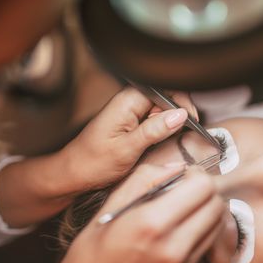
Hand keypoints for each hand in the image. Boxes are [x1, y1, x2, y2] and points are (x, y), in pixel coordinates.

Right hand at [50, 164, 225, 262]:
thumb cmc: (97, 242)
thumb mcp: (114, 201)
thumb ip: (147, 177)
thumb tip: (177, 167)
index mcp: (152, 222)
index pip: (202, 187)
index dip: (196, 174)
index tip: (183, 175)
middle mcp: (173, 245)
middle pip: (216, 203)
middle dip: (205, 189)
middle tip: (186, 187)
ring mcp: (181, 262)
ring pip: (219, 222)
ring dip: (208, 207)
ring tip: (186, 204)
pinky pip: (210, 239)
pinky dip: (204, 225)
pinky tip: (184, 222)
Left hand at [62, 86, 198, 189]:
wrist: (72, 173)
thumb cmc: (92, 162)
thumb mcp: (127, 149)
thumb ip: (155, 130)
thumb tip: (180, 115)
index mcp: (127, 101)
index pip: (165, 88)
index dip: (181, 102)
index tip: (190, 121)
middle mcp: (128, 102)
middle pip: (166, 96)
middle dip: (178, 113)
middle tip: (182, 132)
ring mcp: (129, 111)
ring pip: (161, 108)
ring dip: (170, 122)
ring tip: (168, 139)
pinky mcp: (130, 122)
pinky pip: (153, 119)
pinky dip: (161, 129)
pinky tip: (159, 140)